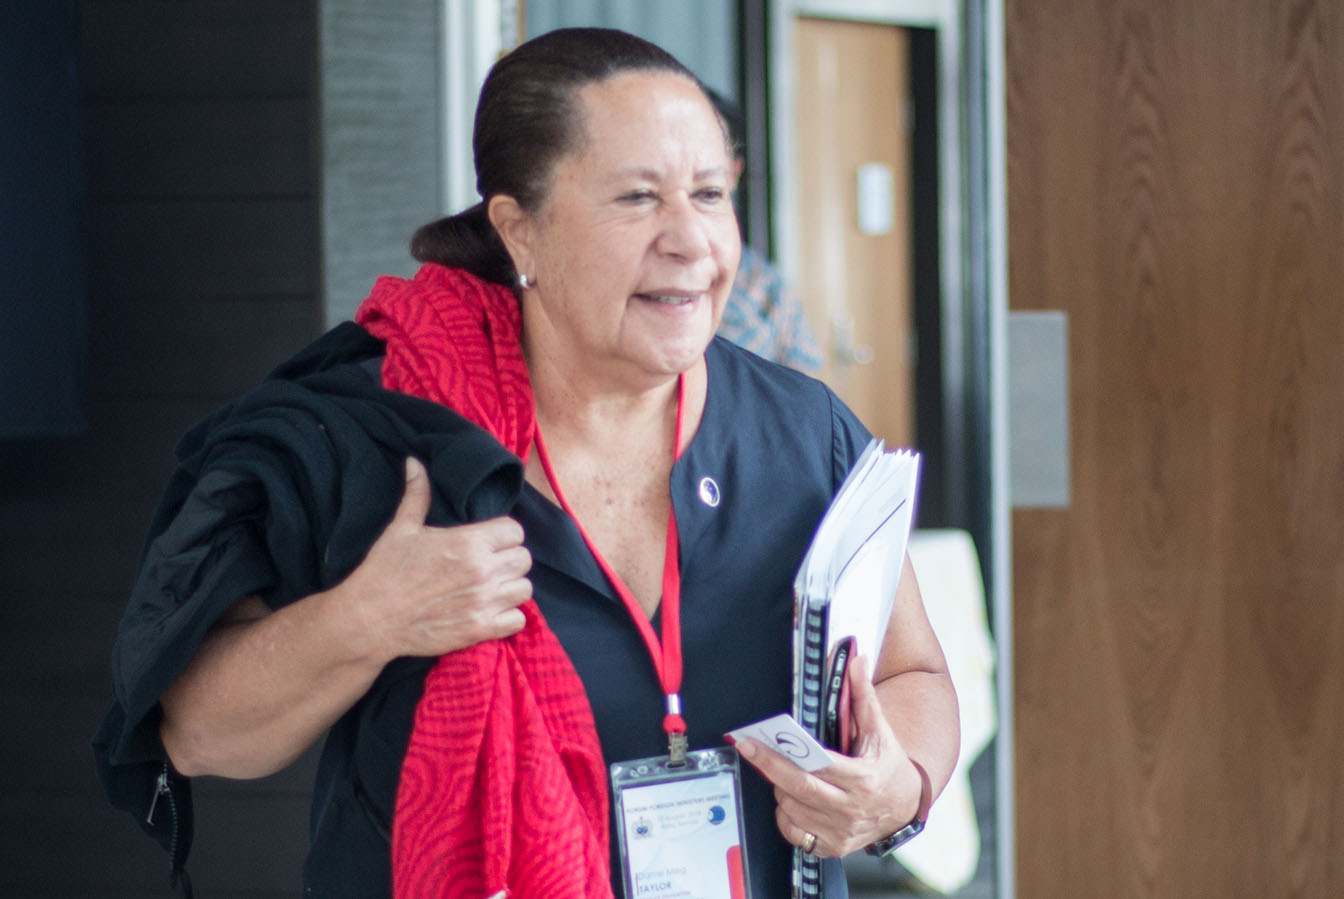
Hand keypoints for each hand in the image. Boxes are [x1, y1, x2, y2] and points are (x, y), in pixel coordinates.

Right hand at [336, 456, 531, 660]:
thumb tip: (414, 463)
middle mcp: (482, 571)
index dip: (504, 534)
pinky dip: (508, 616)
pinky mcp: (479, 629)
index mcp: (468, 542)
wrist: (370, 618)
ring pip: (524, 589)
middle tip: (491, 564)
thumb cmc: (384, 571)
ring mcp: (483, 602)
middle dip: (509, 559)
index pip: (515, 530)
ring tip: (491, 587)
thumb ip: (417, 494)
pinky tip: (491, 610)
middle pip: (524, 559)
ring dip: (510, 587)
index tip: (491, 541)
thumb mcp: (401, 529)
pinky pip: (517, 620)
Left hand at [735, 656, 924, 857]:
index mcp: (863, 780)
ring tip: (780, 769)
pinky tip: (789, 797)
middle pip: (797, 789)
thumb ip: (864, 697)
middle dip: (768, 767)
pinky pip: (794, 832)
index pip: (815, 766)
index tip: (756, 741)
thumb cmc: (889, 766)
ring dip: (779, 787)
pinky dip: (784, 814)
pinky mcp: (831, 847)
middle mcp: (850, 809)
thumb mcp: (880, 732)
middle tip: (748, 748)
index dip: (781, 755)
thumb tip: (856, 662)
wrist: (905, 807)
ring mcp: (840, 832)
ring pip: (791, 809)